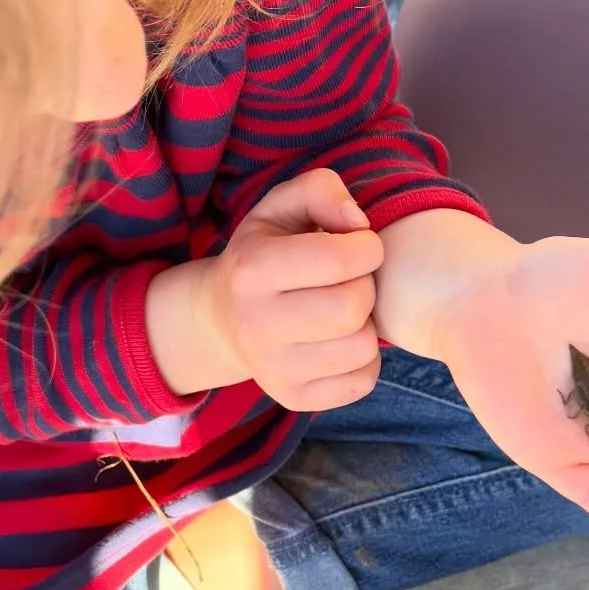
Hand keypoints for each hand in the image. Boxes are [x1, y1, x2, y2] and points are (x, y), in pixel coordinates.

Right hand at [146, 170, 383, 408]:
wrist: (221, 319)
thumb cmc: (264, 253)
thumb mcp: (281, 207)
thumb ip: (322, 191)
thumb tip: (359, 224)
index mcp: (253, 269)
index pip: (339, 259)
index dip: (367, 248)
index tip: (358, 247)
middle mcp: (257, 324)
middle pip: (352, 307)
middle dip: (365, 287)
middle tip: (350, 281)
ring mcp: (274, 369)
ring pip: (362, 347)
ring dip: (366, 324)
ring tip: (342, 310)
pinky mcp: (294, 398)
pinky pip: (363, 380)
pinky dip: (364, 358)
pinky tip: (340, 340)